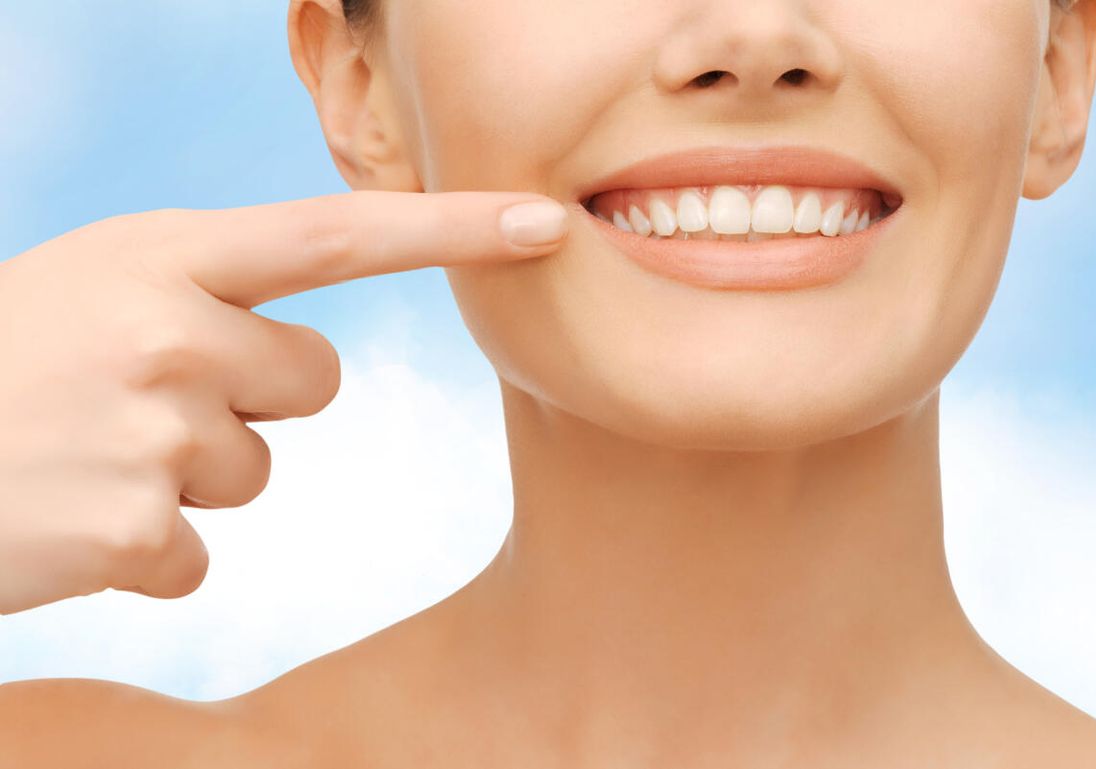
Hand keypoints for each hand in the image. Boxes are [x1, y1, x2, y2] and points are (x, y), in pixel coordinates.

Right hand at [0, 190, 569, 614]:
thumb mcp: (88, 288)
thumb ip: (200, 295)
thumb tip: (307, 359)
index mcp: (159, 258)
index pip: (334, 236)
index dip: (449, 230)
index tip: (545, 224)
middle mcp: (168, 330)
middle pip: (312, 383)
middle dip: (243, 400)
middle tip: (126, 402)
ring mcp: (152, 430)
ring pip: (257, 472)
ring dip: (184, 479)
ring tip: (82, 455)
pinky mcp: (132, 529)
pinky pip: (200, 553)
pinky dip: (140, 554)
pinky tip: (65, 520)